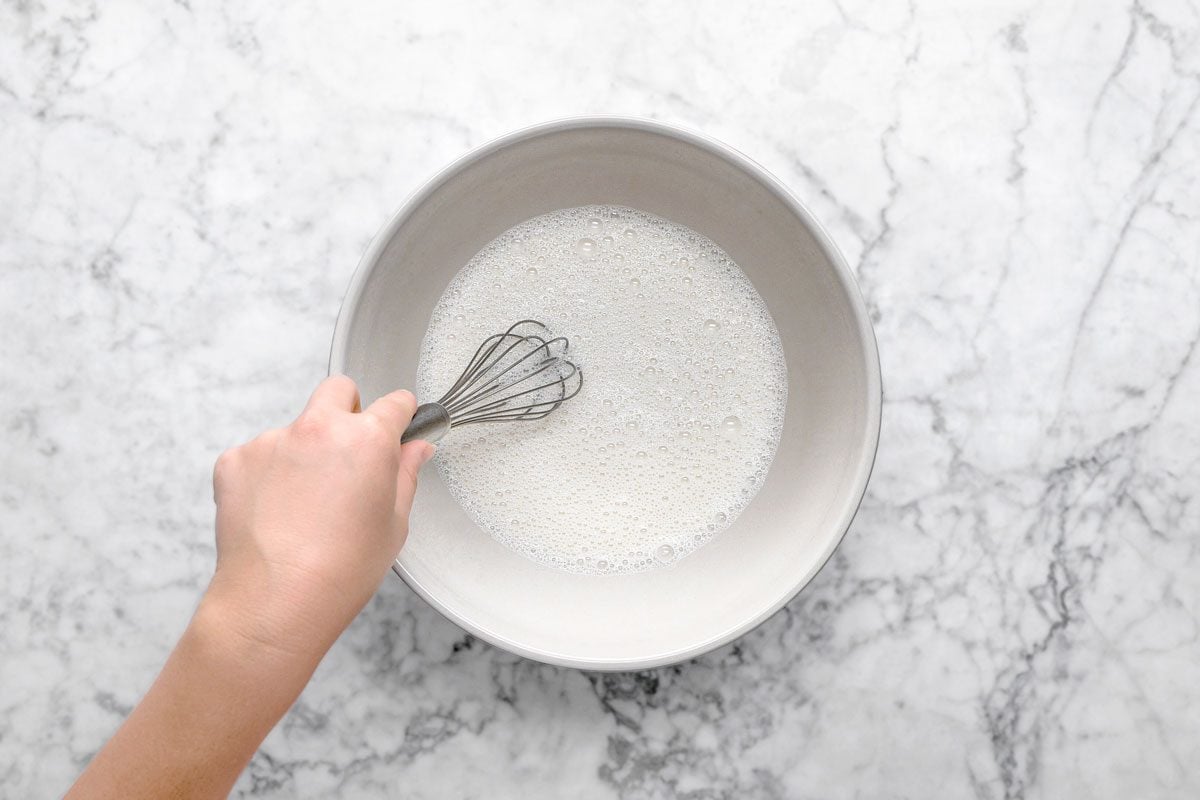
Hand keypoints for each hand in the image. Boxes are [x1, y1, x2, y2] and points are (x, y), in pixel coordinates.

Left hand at [206, 375, 434, 663]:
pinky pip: (259, 455)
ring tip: (304, 506)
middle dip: (348, 410)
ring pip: (296, 429)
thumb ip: (405, 475)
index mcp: (366, 440)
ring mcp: (272, 441)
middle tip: (348, 454)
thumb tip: (415, 450)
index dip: (400, 416)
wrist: (275, 601)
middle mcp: (318, 429)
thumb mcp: (393, 525)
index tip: (398, 426)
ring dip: (303, 452)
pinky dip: (267, 476)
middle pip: (338, 391)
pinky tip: (275, 513)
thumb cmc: (340, 571)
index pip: (394, 403)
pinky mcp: (236, 460)